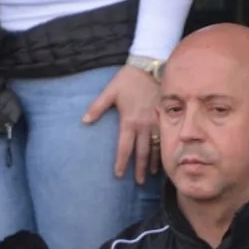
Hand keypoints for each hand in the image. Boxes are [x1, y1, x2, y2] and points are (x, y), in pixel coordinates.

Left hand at [83, 65, 159, 184]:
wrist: (150, 66)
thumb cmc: (128, 80)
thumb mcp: (110, 92)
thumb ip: (97, 108)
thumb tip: (84, 121)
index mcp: (129, 121)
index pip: (124, 147)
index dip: (121, 162)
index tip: (119, 174)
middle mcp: (143, 125)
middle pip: (141, 152)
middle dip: (139, 168)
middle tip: (138, 183)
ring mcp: (156, 122)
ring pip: (155, 147)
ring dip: (153, 162)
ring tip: (151, 175)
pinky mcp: (164, 117)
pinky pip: (164, 137)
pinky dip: (163, 150)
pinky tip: (163, 158)